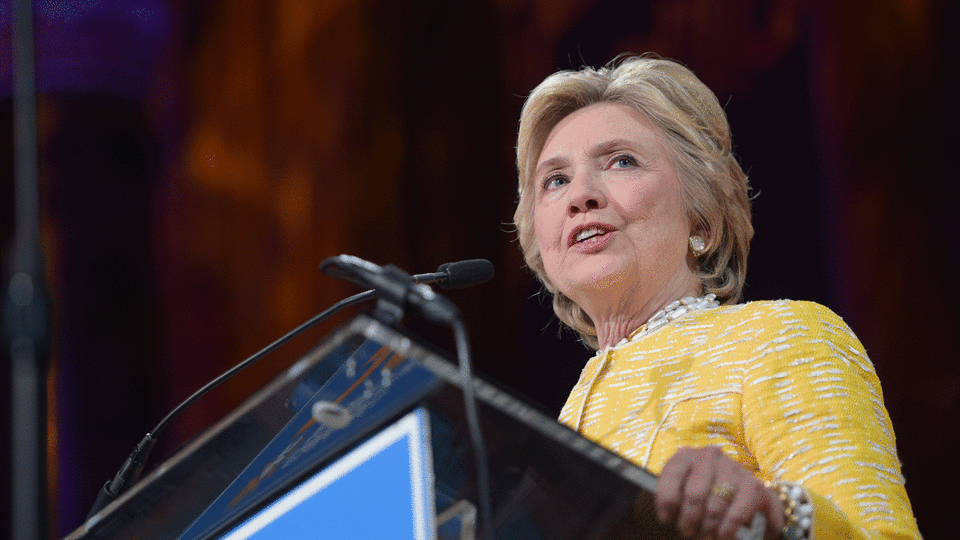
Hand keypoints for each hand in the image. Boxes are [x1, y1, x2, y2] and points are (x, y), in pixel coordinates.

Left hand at [655, 446, 784, 539]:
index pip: (673, 472)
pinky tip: (722, 534)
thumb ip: (674, 496)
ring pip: (714, 506)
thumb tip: (666, 516)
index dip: (667, 499)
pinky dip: (727, 528)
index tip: (666, 519)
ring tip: (705, 533)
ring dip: (707, 526)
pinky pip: (736, 513)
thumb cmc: (705, 494)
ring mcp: (733, 468)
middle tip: (687, 530)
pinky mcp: (753, 485)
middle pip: (694, 494)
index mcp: (688, 455)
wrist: (744, 496)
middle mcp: (711, 456)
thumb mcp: (684, 490)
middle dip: (688, 519)